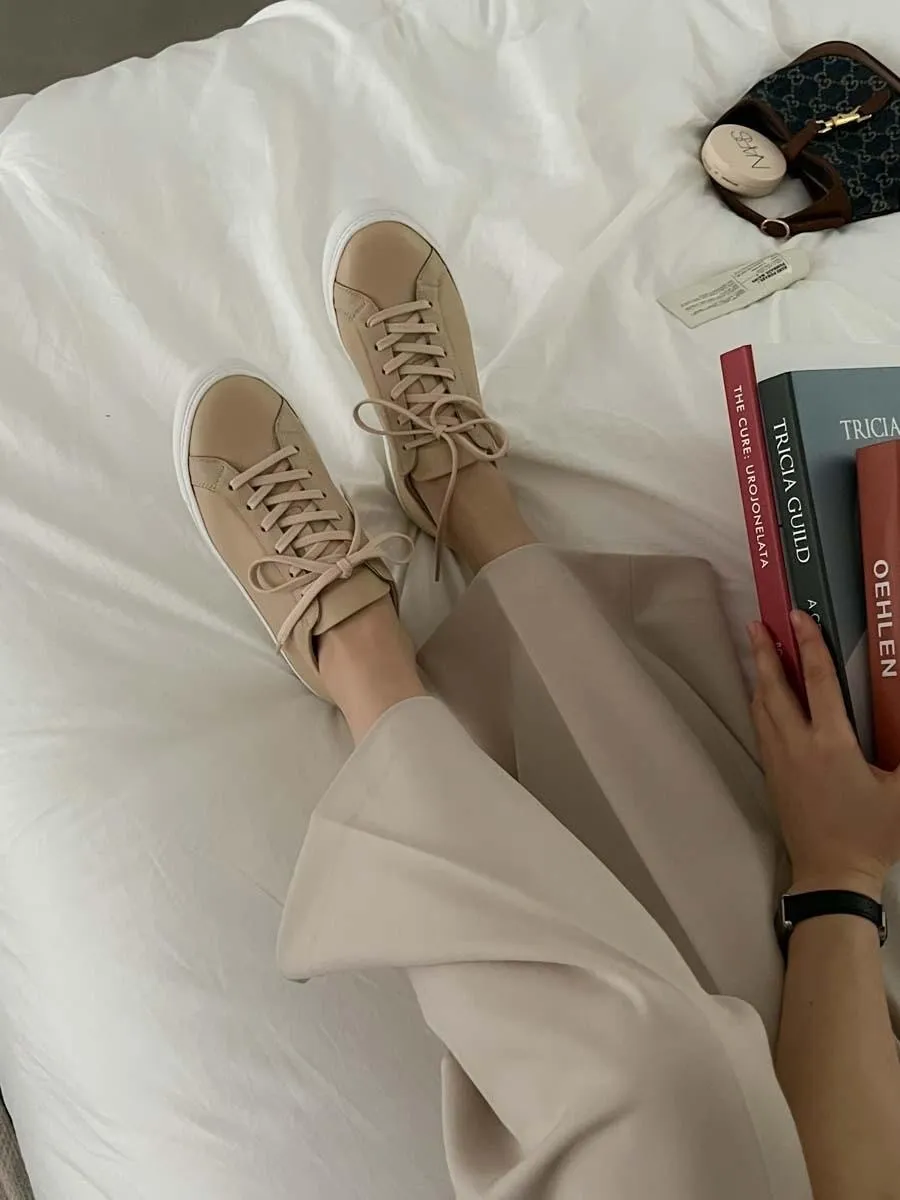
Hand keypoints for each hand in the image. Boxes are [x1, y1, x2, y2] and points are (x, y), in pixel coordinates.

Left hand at [749, 610, 899, 898]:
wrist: (831, 875)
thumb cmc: (871, 834)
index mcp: (831, 743)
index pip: (817, 681)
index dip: (809, 644)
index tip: (797, 616)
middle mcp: (797, 745)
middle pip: (775, 688)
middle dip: (766, 652)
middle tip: (757, 623)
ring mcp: (779, 760)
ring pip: (762, 707)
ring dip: (759, 675)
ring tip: (756, 650)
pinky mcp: (772, 776)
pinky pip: (761, 728)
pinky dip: (760, 704)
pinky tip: (761, 698)